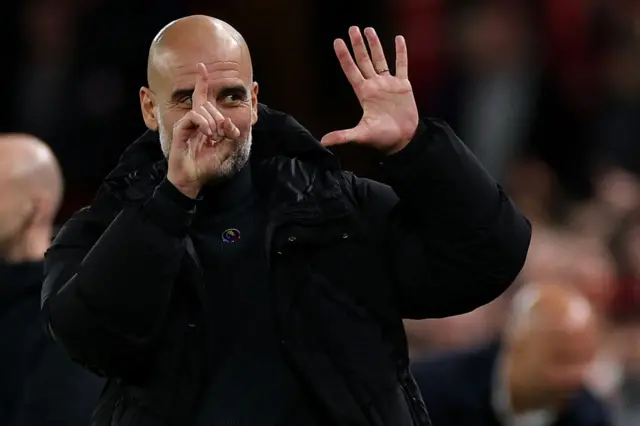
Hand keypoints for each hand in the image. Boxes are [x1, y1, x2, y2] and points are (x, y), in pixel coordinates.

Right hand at [167, 63, 240, 197]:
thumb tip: (230, 123)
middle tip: (224, 133)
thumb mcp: (224, 148)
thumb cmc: (205, 165)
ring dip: (213, 121)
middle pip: (207, 104)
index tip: (202, 67)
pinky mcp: (181, 129)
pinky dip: (204, 123)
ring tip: (214, 136)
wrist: (192, 178)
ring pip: (202, 109)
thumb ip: (230, 134)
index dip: (202, 82)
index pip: (201, 98)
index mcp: (202, 122)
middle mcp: (193, 121)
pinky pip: (194, 117)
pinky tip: (208, 134)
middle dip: (220, 116)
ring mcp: (186, 124)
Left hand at [321, 27, 418, 154]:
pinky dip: (401, 53)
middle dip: (358, 45)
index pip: (351, 70)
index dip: (344, 56)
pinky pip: (402, 65)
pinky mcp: (403, 86)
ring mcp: (389, 84)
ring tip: (369, 29)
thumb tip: (323, 142)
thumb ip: (343, 136)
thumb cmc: (382, 139)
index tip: (337, 42)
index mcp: (364, 93)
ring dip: (375, 45)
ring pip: (381, 60)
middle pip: (364, 60)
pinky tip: (398, 39)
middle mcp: (374, 86)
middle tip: (352, 28)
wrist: (403, 141)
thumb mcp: (361, 135)